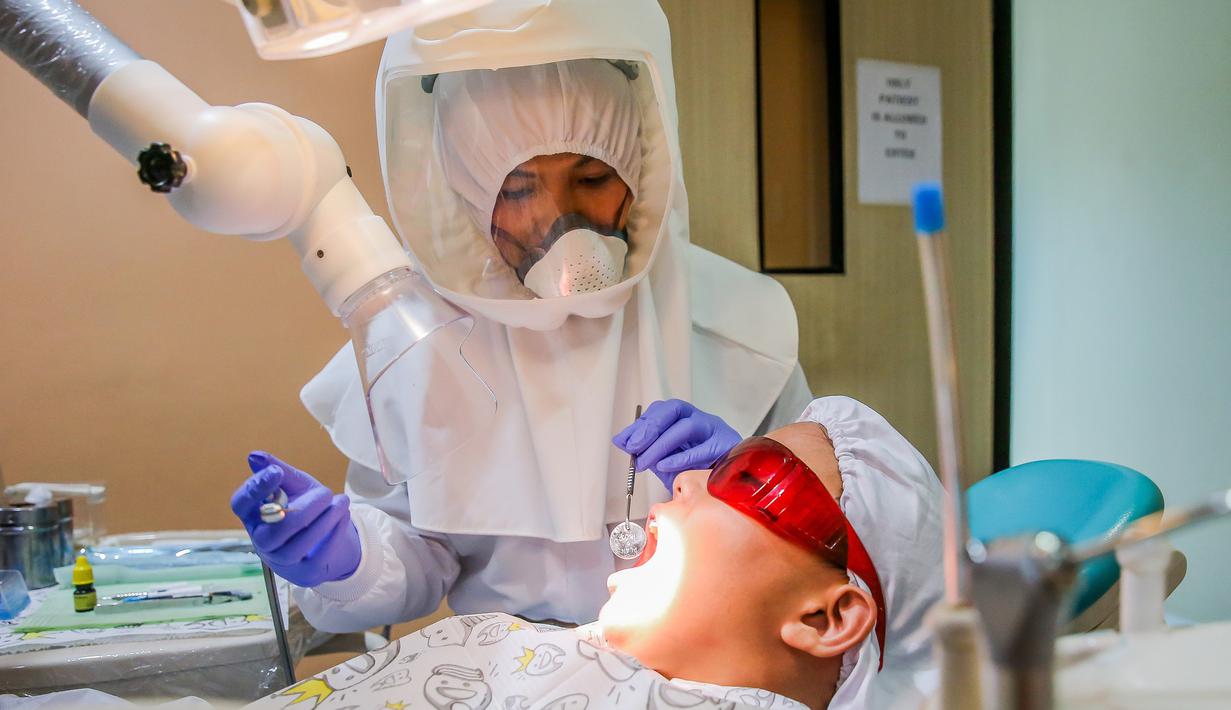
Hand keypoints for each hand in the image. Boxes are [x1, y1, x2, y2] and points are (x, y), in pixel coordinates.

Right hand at [230, 451, 360, 586]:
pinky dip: (333, 534)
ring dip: (322, 522)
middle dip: (302, 510)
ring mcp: (282, 561)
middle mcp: (262, 541)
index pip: (241, 504)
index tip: (276, 472)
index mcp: (254, 516)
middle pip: (272, 532)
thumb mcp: (297, 487)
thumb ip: (280, 472)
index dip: (254, 489)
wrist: (332, 538)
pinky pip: (317, 557)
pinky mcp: (304, 573)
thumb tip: (255, 456)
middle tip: (326, 492)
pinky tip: (343, 516)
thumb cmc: (308, 508)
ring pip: (295, 546)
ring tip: (342, 502)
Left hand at [613, 399, 741, 489]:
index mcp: (685, 417)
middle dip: (650, 427)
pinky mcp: (726, 446)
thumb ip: (647, 450)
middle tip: (633, 447)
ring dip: (661, 445)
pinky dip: (681, 458)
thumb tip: (621, 441)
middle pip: (674, 409)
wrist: (732, 482)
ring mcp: (715, 430)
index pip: (661, 410)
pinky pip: (703, 449)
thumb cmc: (699, 468)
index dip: (641, 423)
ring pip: (687, 426)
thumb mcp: (668, 458)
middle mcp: (700, 418)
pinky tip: (665, 466)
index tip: (624, 440)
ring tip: (645, 461)